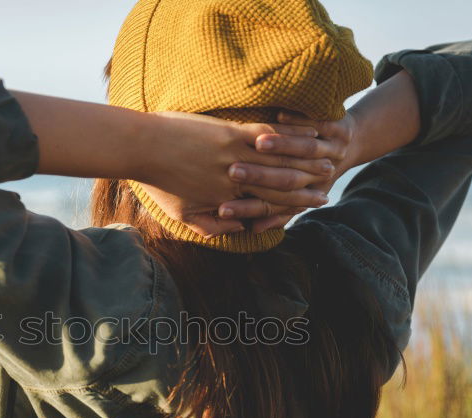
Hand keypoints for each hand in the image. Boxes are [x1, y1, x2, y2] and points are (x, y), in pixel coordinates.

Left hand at [136, 111, 335, 237]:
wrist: (142, 149)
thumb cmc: (156, 182)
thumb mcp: (181, 214)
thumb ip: (209, 225)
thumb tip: (231, 231)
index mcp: (226, 200)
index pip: (268, 206)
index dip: (292, 207)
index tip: (311, 205)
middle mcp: (237, 181)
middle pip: (281, 185)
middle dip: (308, 186)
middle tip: (329, 184)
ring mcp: (236, 156)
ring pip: (281, 161)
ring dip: (307, 161)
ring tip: (328, 158)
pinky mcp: (231, 133)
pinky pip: (269, 135)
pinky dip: (291, 135)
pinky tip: (309, 132)